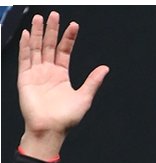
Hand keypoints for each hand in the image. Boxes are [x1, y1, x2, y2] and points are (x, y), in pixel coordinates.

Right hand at [18, 11, 108, 160]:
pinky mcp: (25, 78)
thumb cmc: (66, 119)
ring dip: (38, 33)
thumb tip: (105, 69)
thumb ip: (93, 81)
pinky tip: (27, 34)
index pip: (64, 51)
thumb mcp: (84, 98)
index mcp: (61, 75)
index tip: (73, 26)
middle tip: (54, 15)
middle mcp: (48, 72)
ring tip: (40, 19)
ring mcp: (36, 73)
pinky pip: (24, 58)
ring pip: (36, 48)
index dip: (68, 38)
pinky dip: (26, 46)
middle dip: (51, 30)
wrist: (50, 129)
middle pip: (49, 45)